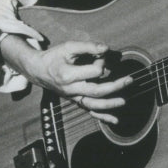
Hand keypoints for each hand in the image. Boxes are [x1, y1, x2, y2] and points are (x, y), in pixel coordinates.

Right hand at [1, 35, 131, 124]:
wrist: (38, 71)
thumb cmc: (54, 57)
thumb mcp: (68, 47)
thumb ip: (88, 46)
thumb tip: (106, 49)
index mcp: (68, 75)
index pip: (94, 71)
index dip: (102, 62)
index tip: (100, 55)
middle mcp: (71, 90)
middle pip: (97, 91)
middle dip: (115, 86)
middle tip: (129, 80)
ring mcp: (73, 98)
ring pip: (94, 105)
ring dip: (110, 104)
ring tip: (124, 101)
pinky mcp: (76, 101)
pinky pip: (90, 111)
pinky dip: (102, 117)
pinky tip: (115, 121)